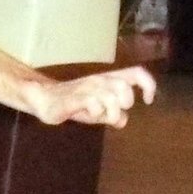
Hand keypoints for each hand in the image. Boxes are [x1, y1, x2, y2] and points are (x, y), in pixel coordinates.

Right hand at [25, 65, 155, 128]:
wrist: (44, 98)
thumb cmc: (73, 103)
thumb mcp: (98, 110)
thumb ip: (112, 113)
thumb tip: (123, 120)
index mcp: (109, 80)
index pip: (137, 73)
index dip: (149, 85)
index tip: (149, 100)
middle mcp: (100, 80)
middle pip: (125, 87)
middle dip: (125, 103)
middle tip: (114, 112)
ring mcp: (87, 87)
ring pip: (112, 98)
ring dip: (111, 113)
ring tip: (101, 117)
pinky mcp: (75, 97)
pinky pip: (94, 104)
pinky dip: (96, 113)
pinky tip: (87, 114)